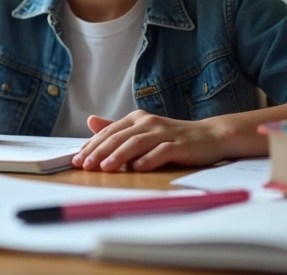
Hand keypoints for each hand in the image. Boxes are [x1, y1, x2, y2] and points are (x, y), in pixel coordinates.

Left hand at [72, 110, 229, 171]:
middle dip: (99, 152)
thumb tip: (90, 122)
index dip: (91, 145)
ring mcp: (164, 133)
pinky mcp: (180, 144)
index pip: (109, 132)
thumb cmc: (173, 137)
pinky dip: (148, 159)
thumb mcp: (143, 131)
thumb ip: (117, 128)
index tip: (76, 159)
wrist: (209, 136)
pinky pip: (162, 152)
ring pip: (136, 143)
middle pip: (119, 137)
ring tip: (104, 168)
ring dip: (118, 156)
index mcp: (137, 119)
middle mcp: (149, 122)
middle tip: (84, 165)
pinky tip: (137, 168)